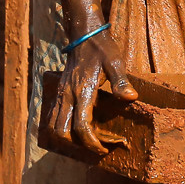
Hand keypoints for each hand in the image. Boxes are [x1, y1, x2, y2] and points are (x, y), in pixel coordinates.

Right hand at [45, 31, 137, 152]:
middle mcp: (66, 95)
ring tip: (90, 141)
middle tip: (99, 147)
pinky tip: (79, 130)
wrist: (83, 34)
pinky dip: (62, 130)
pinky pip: (53, 118)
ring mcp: (60, 95)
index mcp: (81, 91)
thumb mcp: (115, 62)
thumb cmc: (102, 48)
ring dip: (69, 140)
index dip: (92, 142)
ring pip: (53, 127)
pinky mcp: (58, 94)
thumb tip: (132, 98)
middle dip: (80, 145)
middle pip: (62, 132)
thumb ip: (121, 81)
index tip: (105, 149)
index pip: (81, 126)